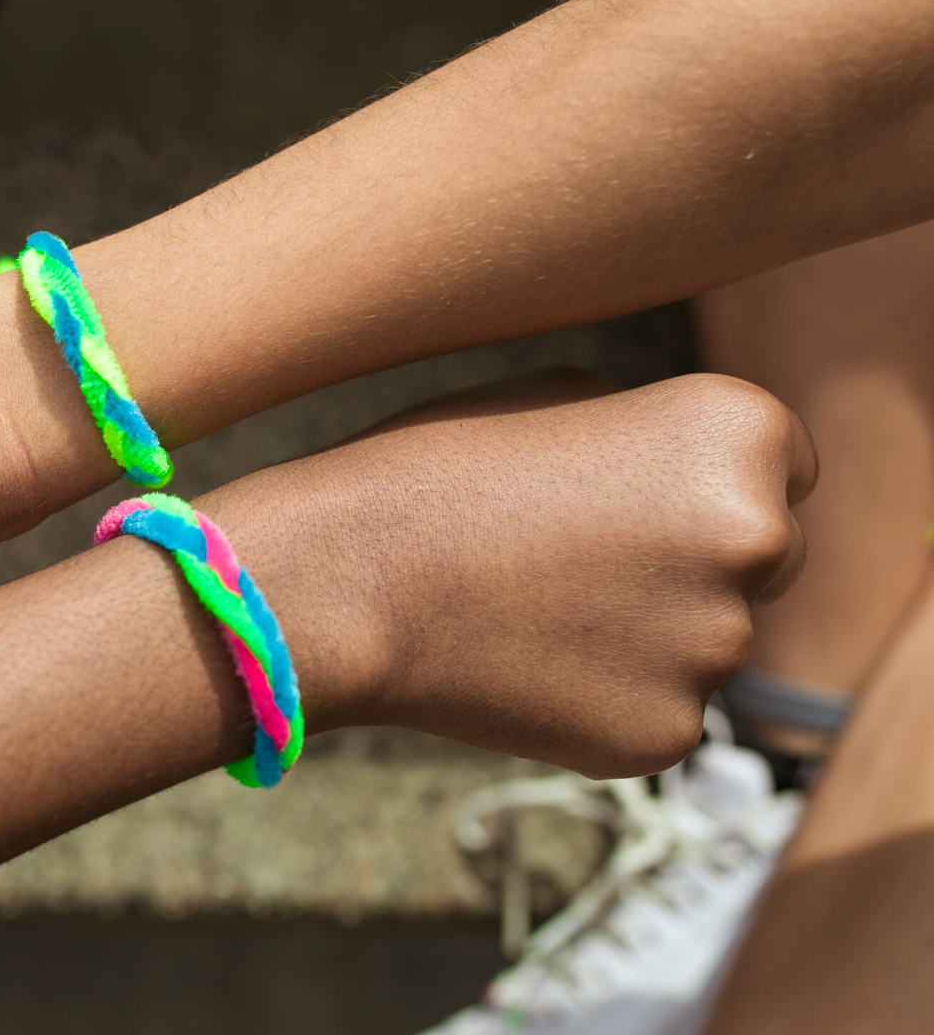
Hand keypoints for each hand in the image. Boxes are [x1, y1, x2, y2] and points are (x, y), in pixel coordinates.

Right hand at [199, 369, 814, 777]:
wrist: (345, 578)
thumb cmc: (433, 470)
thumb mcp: (558, 398)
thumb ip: (654, 434)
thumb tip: (704, 485)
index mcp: (740, 434)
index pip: (785, 467)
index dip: (701, 481)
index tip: (630, 495)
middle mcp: (758, 537)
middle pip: (764, 558)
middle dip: (689, 559)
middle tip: (575, 556)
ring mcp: (719, 647)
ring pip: (707, 641)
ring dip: (643, 631)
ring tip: (530, 604)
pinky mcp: (669, 733)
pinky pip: (660, 709)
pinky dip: (605, 695)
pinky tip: (524, 661)